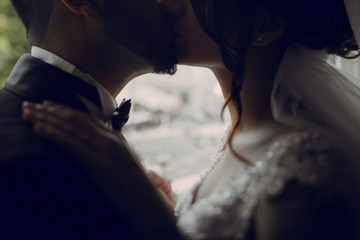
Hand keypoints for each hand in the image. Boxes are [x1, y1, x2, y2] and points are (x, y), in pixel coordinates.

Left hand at [22, 101, 182, 238]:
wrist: (147, 201)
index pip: (87, 118)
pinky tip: (39, 128)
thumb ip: (109, 150)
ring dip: (47, 118)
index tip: (47, 105)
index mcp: (116, 136)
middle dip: (51, 110)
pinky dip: (54, 134)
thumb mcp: (122, 161)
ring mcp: (105, 149)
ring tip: (28, 113)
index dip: (64, 110)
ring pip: (72, 127)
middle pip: (76, 118)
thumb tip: (93, 147)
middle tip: (30, 105)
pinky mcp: (98, 164)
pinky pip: (72, 145)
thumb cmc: (134, 185)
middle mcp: (111, 138)